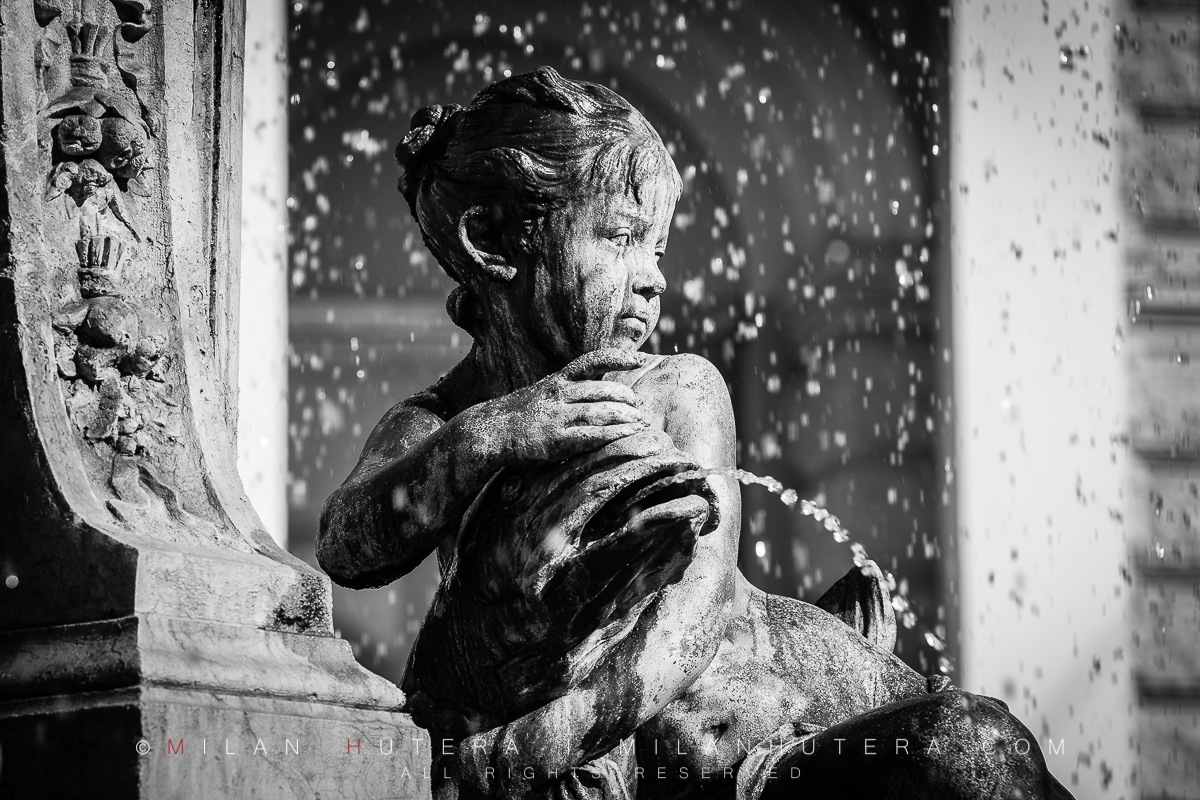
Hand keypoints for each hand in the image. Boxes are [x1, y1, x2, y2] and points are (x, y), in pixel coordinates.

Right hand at [482, 348, 651, 465]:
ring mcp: (558, 416)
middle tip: (640, 406)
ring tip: (641, 422)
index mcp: (557, 380)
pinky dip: (614, 434)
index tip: (637, 360)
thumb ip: (566, 390)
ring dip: (627, 417)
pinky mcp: (556, 440)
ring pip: (602, 412)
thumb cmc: (519, 415)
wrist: (490, 432)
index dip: (616, 358)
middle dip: (626, 398)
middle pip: (603, 390)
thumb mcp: (541, 393)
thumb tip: (595, 391)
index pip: (591, 361)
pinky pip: (592, 435)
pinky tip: (628, 435)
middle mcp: (559, 394)